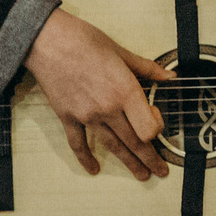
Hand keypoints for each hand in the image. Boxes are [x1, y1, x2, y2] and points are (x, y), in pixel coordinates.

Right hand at [23, 8, 172, 181]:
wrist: (47, 41)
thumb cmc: (83, 40)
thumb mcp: (120, 51)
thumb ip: (147, 68)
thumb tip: (168, 76)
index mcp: (125, 91)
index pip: (148, 128)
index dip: (157, 128)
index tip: (156, 119)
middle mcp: (108, 108)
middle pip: (135, 142)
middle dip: (150, 159)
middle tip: (160, 171)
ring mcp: (87, 116)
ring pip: (112, 146)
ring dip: (129, 163)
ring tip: (141, 175)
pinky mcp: (68, 117)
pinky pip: (78, 144)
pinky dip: (86, 159)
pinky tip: (94, 169)